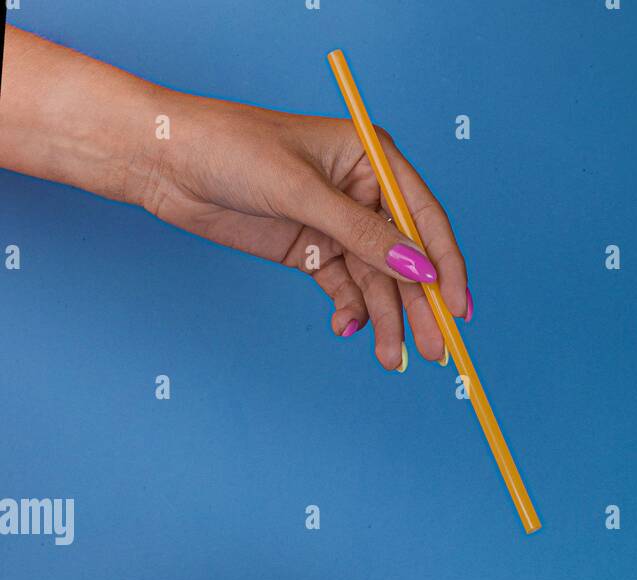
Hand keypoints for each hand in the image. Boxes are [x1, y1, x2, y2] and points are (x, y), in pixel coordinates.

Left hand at [138, 94, 468, 369]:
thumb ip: (363, 236)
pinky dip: (350, 312)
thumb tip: (418, 272)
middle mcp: (361, 190)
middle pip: (404, 258)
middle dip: (418, 306)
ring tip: (391, 358)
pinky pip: (345, 289)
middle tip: (432, 351)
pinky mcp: (310, 251)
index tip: (456, 310)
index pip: (424, 218)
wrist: (166, 161)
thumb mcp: (303, 193)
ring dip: (385, 320)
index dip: (445, 266)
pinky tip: (347, 329)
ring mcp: (336, 224)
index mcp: (372, 156)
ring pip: (376, 281)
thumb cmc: (232, 150)